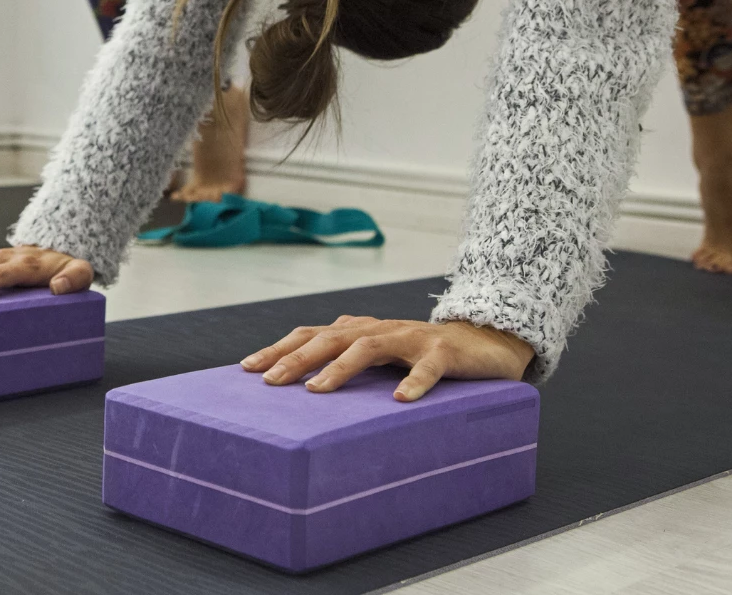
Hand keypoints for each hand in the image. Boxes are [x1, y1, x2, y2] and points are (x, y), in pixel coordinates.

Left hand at [240, 315, 534, 401]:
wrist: (483, 341)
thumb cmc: (421, 353)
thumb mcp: (378, 356)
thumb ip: (346, 361)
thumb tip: (301, 386)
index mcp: (359, 331)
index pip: (310, 335)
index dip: (279, 348)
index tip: (247, 368)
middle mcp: (378, 329)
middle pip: (330, 338)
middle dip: (297, 358)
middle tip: (270, 381)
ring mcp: (410, 338)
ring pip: (369, 347)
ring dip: (341, 368)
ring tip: (317, 390)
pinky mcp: (443, 352)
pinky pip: (427, 367)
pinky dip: (414, 383)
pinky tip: (400, 401)